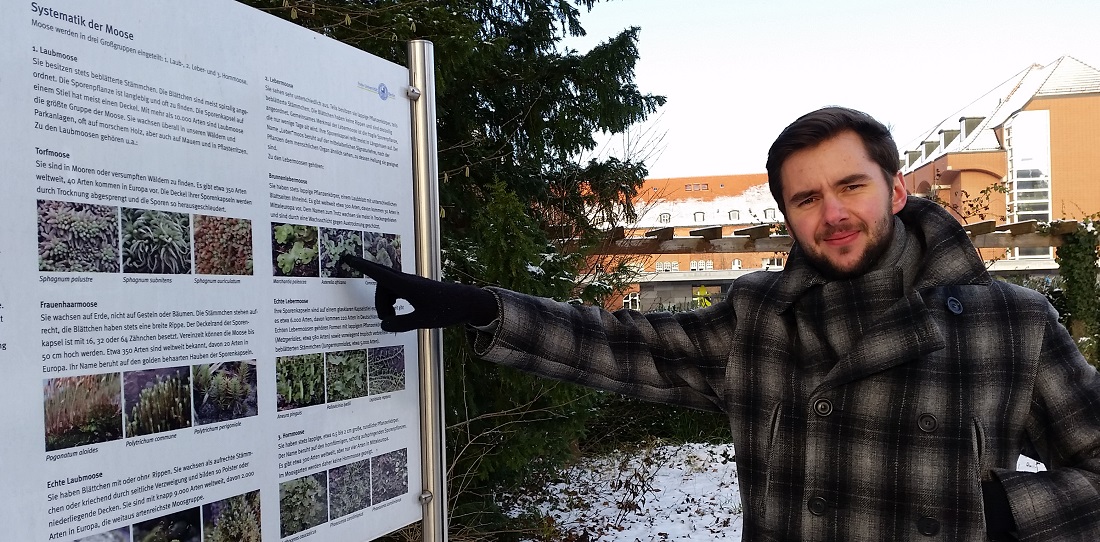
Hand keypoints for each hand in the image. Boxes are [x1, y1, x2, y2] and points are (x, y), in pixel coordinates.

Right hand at [340, 254, 497, 331]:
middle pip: (382, 285)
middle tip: (387, 320)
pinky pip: (396, 292)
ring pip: (388, 289)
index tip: (346, 257)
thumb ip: (401, 323)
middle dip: (379, 302)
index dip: (361, 265)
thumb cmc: (447, 310)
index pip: (379, 273)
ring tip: (394, 320)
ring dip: (386, 304)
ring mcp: (412, 285)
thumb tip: (383, 325)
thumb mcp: (423, 321)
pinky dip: (392, 302)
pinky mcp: (416, 289)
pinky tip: (396, 314)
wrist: (467, 302)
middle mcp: (407, 281)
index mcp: (407, 285)